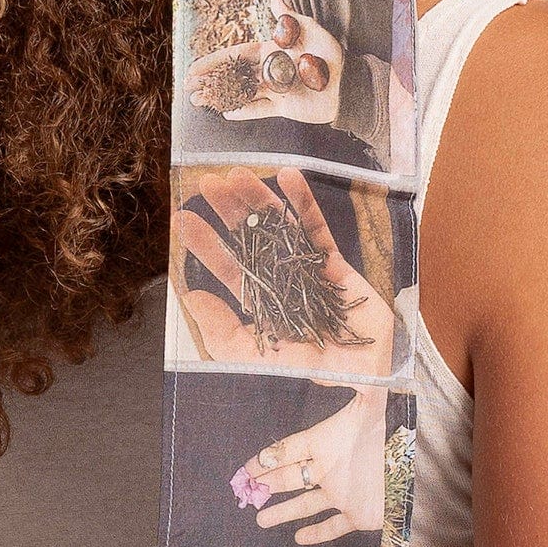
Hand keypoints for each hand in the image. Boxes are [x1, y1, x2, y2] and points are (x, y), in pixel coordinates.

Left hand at [173, 166, 395, 373]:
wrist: (364, 373)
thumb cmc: (311, 372)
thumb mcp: (257, 358)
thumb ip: (222, 332)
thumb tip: (190, 297)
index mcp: (259, 303)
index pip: (227, 267)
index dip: (206, 244)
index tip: (183, 218)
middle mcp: (279, 281)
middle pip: (249, 239)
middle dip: (228, 211)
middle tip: (208, 183)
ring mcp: (306, 269)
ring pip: (278, 227)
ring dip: (259, 199)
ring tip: (239, 174)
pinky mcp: (334, 262)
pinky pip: (316, 227)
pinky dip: (303, 202)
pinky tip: (288, 177)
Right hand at [186, 12, 343, 124]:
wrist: (348, 82)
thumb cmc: (329, 53)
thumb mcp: (308, 28)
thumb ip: (287, 16)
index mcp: (271, 51)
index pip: (236, 55)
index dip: (214, 61)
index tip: (194, 67)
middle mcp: (269, 71)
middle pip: (233, 76)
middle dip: (211, 81)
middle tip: (188, 87)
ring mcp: (275, 91)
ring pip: (241, 93)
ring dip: (221, 96)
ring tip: (199, 101)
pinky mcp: (283, 107)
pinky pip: (259, 110)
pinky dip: (244, 111)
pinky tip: (227, 113)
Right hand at [246, 387, 388, 543]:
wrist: (418, 457)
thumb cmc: (389, 424)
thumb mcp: (370, 395)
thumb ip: (344, 379)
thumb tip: (316, 373)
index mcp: (326, 442)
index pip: (288, 450)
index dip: (266, 459)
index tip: (247, 468)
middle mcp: (329, 468)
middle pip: (291, 478)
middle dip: (268, 484)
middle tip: (246, 491)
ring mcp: (342, 493)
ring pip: (306, 505)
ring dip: (284, 512)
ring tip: (261, 519)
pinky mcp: (359, 514)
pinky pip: (334, 527)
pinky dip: (317, 534)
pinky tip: (299, 538)